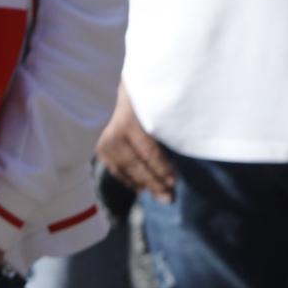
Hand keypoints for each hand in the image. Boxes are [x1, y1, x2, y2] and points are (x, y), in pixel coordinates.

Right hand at [96, 84, 175, 202]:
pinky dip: (130, 179)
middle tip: (169, 198)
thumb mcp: (160, 108)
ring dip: (143, 184)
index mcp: (130, 122)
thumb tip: (187, 149)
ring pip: (126, 170)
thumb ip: (167, 128)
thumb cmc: (151, 99)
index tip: (175, 182)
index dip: (162, 169)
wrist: (124, 89)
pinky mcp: (100, 148)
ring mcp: (104, 142)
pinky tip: (141, 188)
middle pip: (137, 165)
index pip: (149, 152)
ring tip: (160, 195)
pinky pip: (116, 169)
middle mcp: (114, 134)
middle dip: (154, 183)